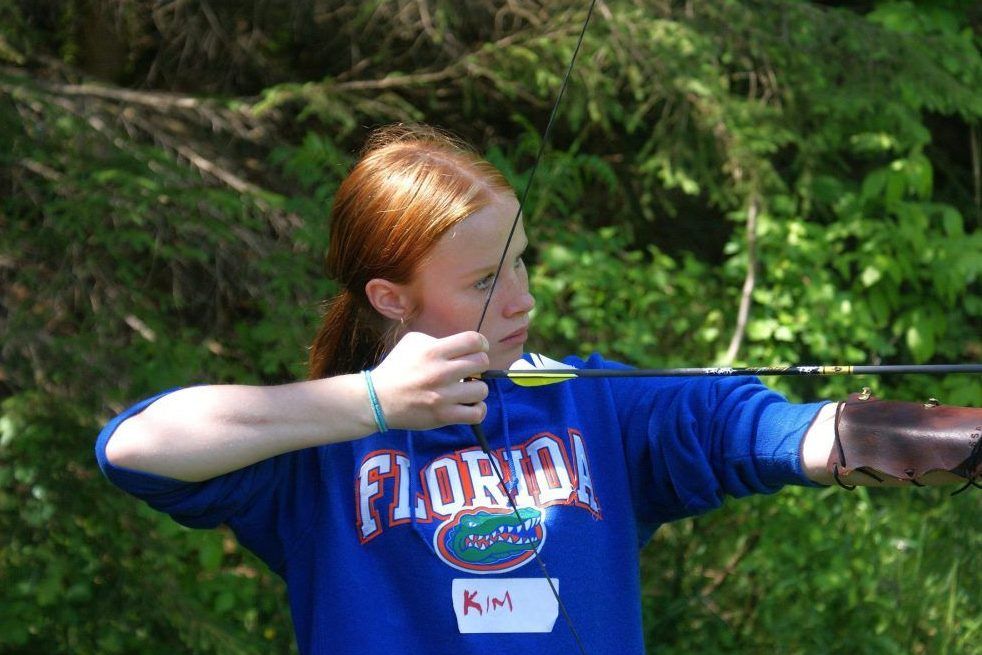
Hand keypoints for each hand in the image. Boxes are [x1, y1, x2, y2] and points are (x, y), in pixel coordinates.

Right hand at [370, 331, 489, 429]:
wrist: (378, 399)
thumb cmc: (396, 368)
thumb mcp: (412, 343)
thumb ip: (438, 341)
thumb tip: (461, 348)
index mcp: (434, 351)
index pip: (474, 340)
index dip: (481, 343)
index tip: (477, 350)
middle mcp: (441, 372)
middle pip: (482, 362)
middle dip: (479, 365)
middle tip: (469, 371)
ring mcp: (443, 396)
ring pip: (482, 389)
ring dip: (477, 389)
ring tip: (466, 390)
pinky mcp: (443, 416)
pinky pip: (477, 414)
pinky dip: (477, 409)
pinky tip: (469, 405)